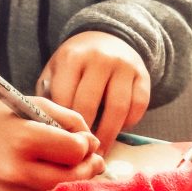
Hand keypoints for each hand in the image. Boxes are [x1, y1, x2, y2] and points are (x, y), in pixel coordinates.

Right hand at [0, 97, 104, 190]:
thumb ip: (67, 120)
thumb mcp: (30, 105)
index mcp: (23, 139)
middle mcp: (14, 170)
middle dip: (87, 169)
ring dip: (71, 183)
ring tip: (74, 170)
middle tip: (93, 160)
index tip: (82, 141)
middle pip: (70, 179)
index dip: (85, 145)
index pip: (74, 151)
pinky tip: (50, 179)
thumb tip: (93, 144)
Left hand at [38, 31, 150, 151]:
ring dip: (108, 134)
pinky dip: (129, 123)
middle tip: (80, 153)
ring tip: (100, 152)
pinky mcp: (143, 76)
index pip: (65, 97)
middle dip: (84, 132)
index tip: (60, 141)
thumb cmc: (75, 63)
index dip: (63, 122)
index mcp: (72, 58)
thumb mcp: (55, 69)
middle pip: (90, 104)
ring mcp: (124, 67)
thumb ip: (49, 94)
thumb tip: (48, 128)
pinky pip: (138, 106)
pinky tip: (117, 130)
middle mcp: (99, 59)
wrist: (106, 37)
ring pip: (117, 108)